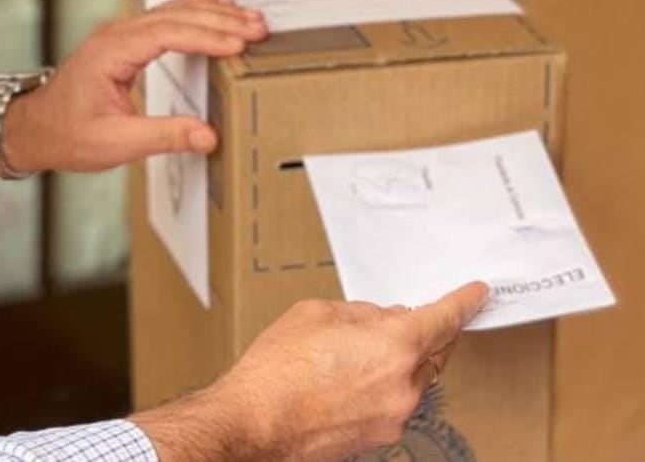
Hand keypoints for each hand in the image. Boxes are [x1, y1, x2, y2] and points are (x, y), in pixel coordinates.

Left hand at [3, 0, 267, 172]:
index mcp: (110, 52)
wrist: (35, 128)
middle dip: (220, 19)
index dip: (205, 36)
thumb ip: (163, 136)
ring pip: (173, 10)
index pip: (166, 33)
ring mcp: (120, 34)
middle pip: (175, 15)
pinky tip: (218, 14)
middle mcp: (115, 35)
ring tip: (250, 18)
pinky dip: (197, 14)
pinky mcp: (126, 41)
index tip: (238, 44)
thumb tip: (207, 136)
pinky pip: (167, 17)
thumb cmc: (66, 134)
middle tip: (258, 27)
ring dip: (213, 12)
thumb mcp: (115, 142)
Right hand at [133, 282, 488, 461]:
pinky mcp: (380, 438)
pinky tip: (351, 378)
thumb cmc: (278, 369)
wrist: (256, 422)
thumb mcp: (316, 313)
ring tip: (359, 352)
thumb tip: (381, 320)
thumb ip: (361, 314)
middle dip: (432, 333)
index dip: (464, 302)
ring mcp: (394, 416)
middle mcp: (403, 385)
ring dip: (401, 361)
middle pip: (436, 352)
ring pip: (414, 379)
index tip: (477, 294)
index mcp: (393, 346)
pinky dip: (384, 385)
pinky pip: (396, 402)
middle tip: (419, 318)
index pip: (444, 319)